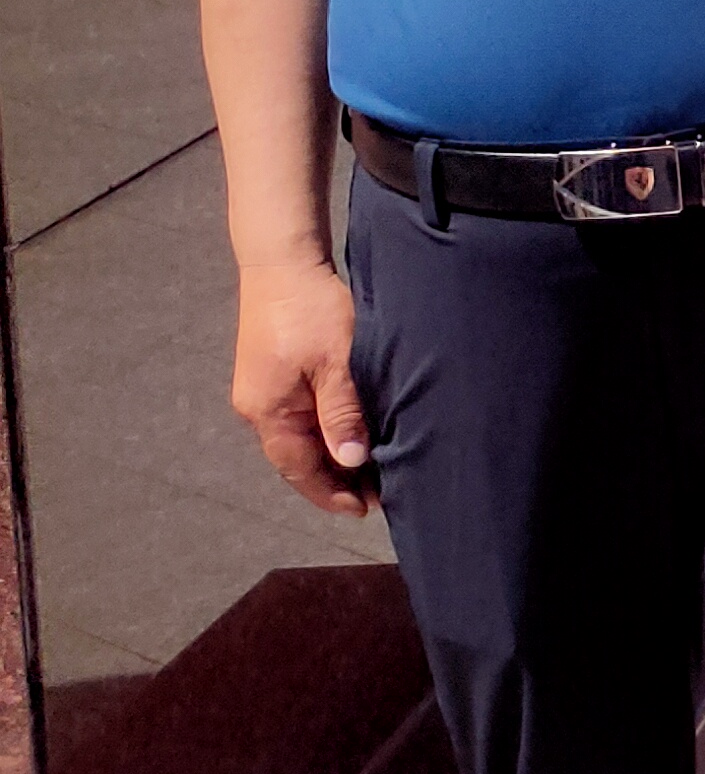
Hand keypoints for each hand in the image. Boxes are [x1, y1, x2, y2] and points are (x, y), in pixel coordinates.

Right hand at [230, 248, 371, 514]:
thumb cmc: (312, 309)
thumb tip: (351, 461)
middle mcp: (258, 408)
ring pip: (298, 439)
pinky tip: (348, 435)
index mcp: (268, 411)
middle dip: (333, 480)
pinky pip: (297, 418)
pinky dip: (322, 433)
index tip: (363, 510)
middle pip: (296, 459)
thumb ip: (343, 413)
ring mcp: (262, 392)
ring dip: (329, 456)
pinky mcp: (271, 376)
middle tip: (376, 496)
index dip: (331, 492)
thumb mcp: (337, 363)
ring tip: (368, 472)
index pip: (300, 469)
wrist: (283, 263)